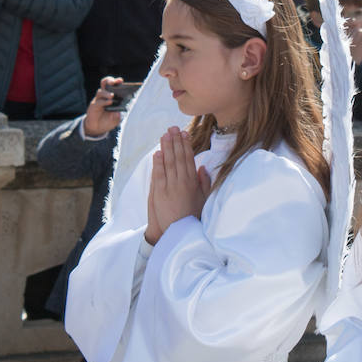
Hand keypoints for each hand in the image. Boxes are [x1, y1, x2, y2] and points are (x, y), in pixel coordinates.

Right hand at [83, 76, 124, 137]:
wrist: (97, 128)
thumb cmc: (108, 120)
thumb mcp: (115, 119)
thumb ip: (117, 116)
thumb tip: (118, 112)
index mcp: (111, 96)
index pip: (113, 85)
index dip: (116, 81)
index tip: (120, 80)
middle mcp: (104, 96)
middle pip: (105, 84)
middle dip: (109, 80)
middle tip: (114, 82)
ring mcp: (98, 100)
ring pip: (101, 92)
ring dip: (107, 93)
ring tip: (112, 96)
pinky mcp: (93, 106)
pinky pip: (98, 102)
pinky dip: (103, 101)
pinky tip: (109, 102)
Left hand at [145, 128, 211, 243]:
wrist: (180, 233)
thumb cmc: (193, 217)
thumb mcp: (204, 200)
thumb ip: (203, 183)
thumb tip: (202, 168)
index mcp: (192, 183)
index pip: (188, 159)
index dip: (185, 145)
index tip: (184, 134)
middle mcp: (181, 182)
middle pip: (177, 158)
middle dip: (175, 141)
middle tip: (172, 128)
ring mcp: (169, 187)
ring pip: (167, 163)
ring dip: (166, 148)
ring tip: (165, 135)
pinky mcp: (159, 194)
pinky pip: (158, 175)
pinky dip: (157, 163)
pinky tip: (157, 153)